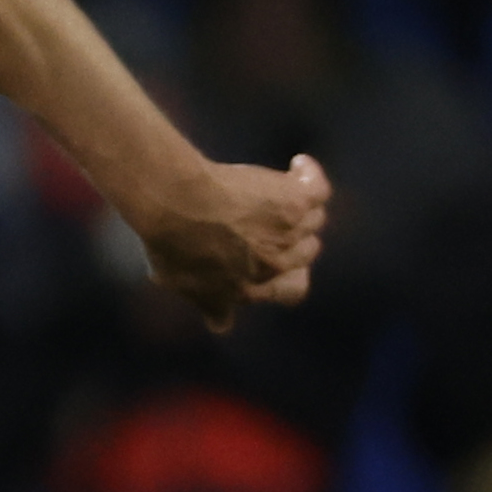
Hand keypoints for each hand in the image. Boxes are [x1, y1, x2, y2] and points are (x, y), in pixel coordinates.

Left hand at [132, 153, 330, 329]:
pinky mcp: (295, 201)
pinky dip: (310, 176)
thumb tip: (221, 326)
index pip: (293, 291)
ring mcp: (289, 232)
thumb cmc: (172, 242)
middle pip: (307, 251)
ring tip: (279, 191)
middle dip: (294, 239)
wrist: (175, 203)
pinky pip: (319, 191)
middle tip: (273, 221)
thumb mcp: (184, 283)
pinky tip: (298, 166)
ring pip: (314, 220)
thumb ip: (210, 304)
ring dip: (300, 207)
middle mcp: (278, 263)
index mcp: (254, 287)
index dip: (290, 277)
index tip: (282, 265)